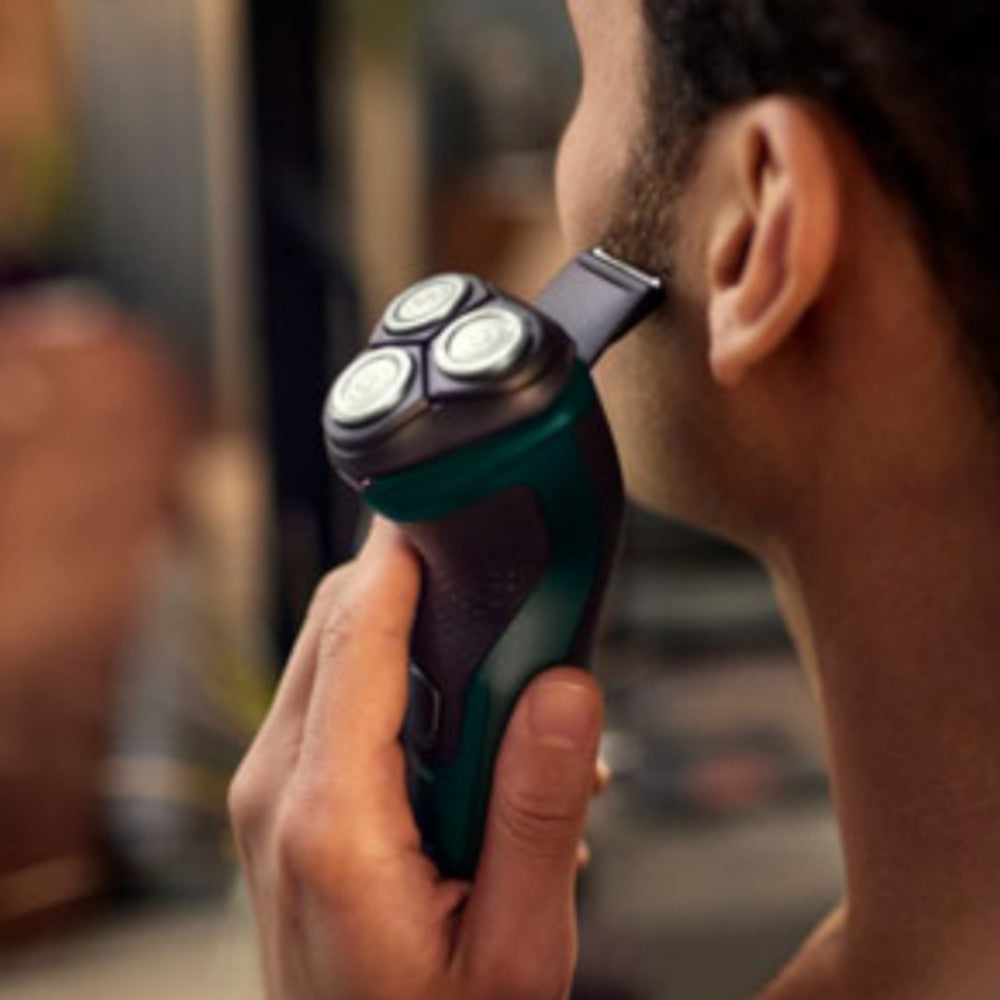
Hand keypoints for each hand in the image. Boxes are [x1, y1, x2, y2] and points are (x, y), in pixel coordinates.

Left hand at [230, 520, 604, 999]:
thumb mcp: (520, 951)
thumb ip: (540, 814)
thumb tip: (567, 689)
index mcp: (331, 821)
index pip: (359, 631)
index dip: (404, 552)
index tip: (451, 499)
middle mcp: (278, 790)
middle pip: (338, 620)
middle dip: (416, 583)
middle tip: (503, 586)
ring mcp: (268, 793)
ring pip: (330, 649)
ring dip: (408, 631)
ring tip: (499, 672)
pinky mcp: (280, 802)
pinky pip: (330, 696)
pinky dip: (391, 677)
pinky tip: (462, 724)